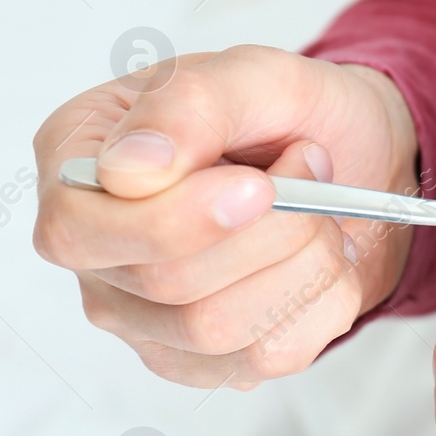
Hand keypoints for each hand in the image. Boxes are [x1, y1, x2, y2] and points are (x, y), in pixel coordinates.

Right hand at [32, 45, 420, 386]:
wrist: (359, 160)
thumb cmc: (290, 113)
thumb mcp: (254, 75)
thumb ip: (190, 105)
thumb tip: (129, 168)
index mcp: (76, 165)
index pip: (78, 231)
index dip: (180, 217)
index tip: (260, 182)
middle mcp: (97, 251)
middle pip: (165, 285)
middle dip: (270, 228)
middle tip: (311, 168)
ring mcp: (144, 316)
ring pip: (216, 329)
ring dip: (303, 265)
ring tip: (321, 214)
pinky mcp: (205, 360)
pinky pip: (267, 356)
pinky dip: (323, 302)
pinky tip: (324, 260)